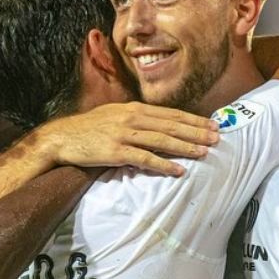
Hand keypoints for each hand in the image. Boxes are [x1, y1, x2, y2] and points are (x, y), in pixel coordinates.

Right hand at [36, 102, 219, 176]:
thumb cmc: (88, 129)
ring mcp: (124, 134)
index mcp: (134, 108)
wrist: (62, 138)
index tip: (211, 124)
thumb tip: (159, 125)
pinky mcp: (117, 151)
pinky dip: (163, 164)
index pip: (171, 114)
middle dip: (196, 131)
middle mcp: (132, 118)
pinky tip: (178, 169)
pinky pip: (145, 159)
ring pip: (162, 140)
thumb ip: (137, 118)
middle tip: (217, 137)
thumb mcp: (115, 115)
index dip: (193, 120)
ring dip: (185, 146)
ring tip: (204, 152)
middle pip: (171, 125)